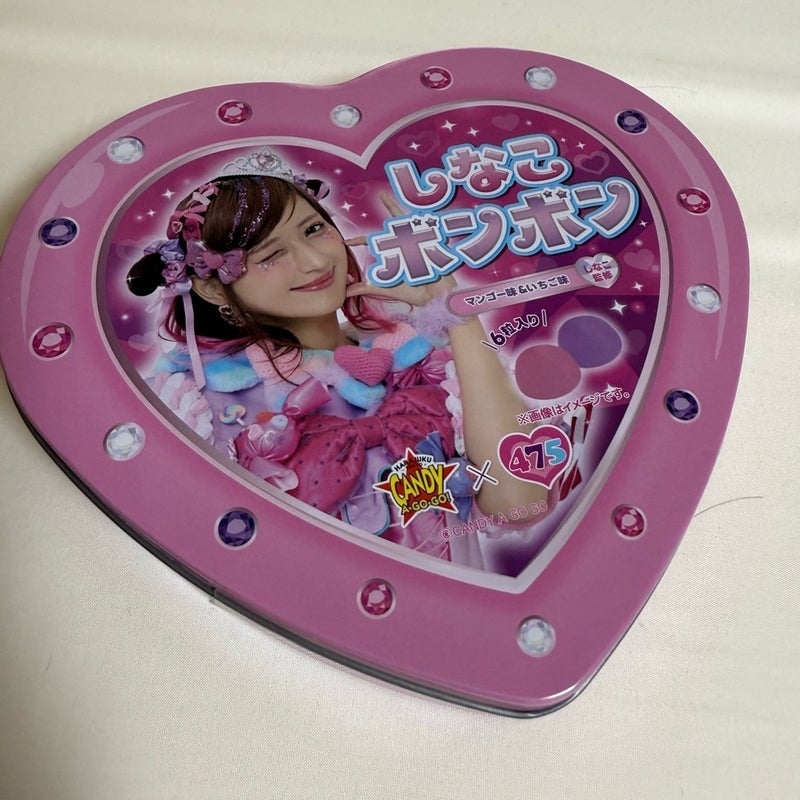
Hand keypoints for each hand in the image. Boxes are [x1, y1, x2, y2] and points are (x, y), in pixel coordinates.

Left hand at [344, 191, 454, 307]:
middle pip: (392, 224)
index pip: (373, 242)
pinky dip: (417, 217)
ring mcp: (415, 241)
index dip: (359, 240)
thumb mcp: (385, 287)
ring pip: (405, 219)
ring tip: (388, 193)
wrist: (434, 295)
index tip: (346, 241)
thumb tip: (347, 292)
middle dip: (389, 207)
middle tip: (382, 195)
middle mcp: (403, 245)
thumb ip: (367, 287)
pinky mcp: (426, 241)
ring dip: (397, 205)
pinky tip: (413, 207)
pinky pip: (420, 224)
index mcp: (392, 254)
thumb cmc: (413, 292)